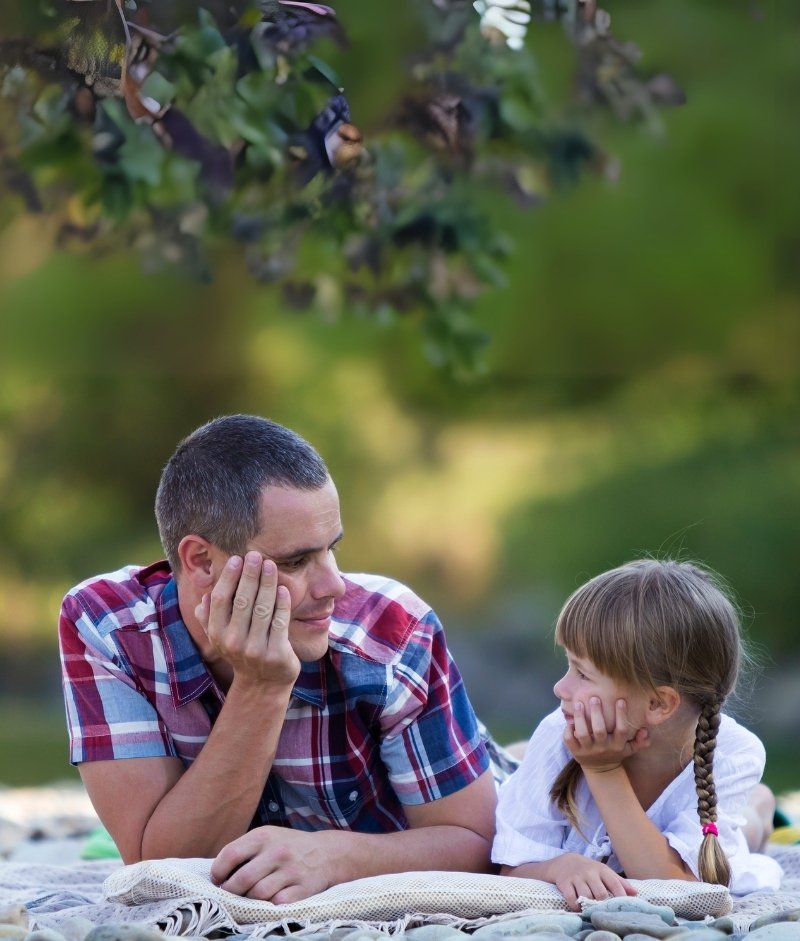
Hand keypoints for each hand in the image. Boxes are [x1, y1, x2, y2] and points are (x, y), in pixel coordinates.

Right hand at [196, 552, 299, 690]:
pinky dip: (282, 603)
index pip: (221, 599)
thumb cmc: (241, 648)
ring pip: (262, 608)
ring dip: (267, 583)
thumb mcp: (220, 636)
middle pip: (242, 600)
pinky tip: (283, 588)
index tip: (237, 559)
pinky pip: (279, 622)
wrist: (263, 682)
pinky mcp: (276, 653)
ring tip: (270, 565)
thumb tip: (205, 596)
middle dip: (250, 574)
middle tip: (256, 555)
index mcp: (216, 634)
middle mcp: (233, 642)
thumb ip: (209, 617)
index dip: (229, 577)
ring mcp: (255, 649)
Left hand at [210, 826, 333, 902]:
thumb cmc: (288, 846)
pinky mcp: (303, 887)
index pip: (230, 854)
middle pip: (241, 880)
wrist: (326, 852)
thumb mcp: (268, 836)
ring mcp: (291, 870)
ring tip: (250, 897)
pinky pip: (278, 903)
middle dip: (231, 892)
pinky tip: (270, 900)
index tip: (218, 880)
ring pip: (258, 894)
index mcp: (264, 835)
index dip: (218, 871)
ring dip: (250, 900)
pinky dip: (270, 905)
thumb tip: (217, 873)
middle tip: (230, 894)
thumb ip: (245, 850)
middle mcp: (277, 851)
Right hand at [543, 853, 636, 910]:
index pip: (614, 884)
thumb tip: (636, 893)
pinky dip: (575, 906)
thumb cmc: (590, 870)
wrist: (565, 862)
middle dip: (603, 904)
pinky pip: (571, 897)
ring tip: (591, 910)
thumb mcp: (604, 872)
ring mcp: (576, 877)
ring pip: (586, 895)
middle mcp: (590, 873)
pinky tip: (578, 908)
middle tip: (604, 911)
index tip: (624, 908)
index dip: (621, 897)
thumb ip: (619, 882)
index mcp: (602, 870)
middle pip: (600, 893)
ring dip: (589, 905)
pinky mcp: (564, 882)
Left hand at [565, 698, 648, 772]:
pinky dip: (568, 729)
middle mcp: (602, 748)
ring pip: (582, 734)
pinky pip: (569, 740)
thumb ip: (640, 741)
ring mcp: (588, 750)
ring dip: (580, 718)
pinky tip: (569, 719)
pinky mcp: (575, 752)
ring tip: (579, 703)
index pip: (621, 730)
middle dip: (597, 713)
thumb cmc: (616, 753)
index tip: (620, 700)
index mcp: (617, 746)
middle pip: (599, 730)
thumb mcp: (630, 749)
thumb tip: (645, 730)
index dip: (621, 715)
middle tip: (595, 698)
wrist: (601, 771)